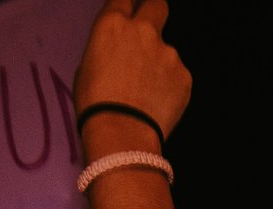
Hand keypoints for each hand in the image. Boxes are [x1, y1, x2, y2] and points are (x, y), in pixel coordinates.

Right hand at [74, 0, 190, 155]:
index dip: (129, 3)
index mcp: (113, 25)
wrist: (122, 133)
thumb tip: (118, 52)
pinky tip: (157, 103)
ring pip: (166, 51)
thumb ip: (109, 48)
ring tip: (146, 92)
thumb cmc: (96, 103)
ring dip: (159, 64)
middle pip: (157, 4)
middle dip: (155, 8)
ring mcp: (168, 52)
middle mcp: (144, 31)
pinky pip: (177, 76)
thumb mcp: (88, 66)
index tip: (131, 9)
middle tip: (152, 23)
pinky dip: (169, 87)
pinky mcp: (184, 75)